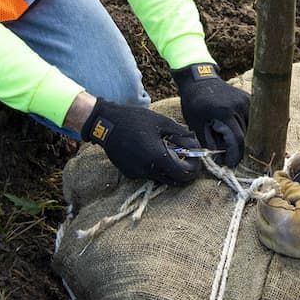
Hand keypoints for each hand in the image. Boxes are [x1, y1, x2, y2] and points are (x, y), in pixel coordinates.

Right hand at [82, 98, 198, 185]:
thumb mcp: (162, 122)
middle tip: (185, 155)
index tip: (194, 155)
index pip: (184, 174)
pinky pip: (149, 174)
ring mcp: (137, 174)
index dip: (193, 167)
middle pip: (175, 180)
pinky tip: (152, 151)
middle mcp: (148, 171)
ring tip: (168, 150)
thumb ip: (181, 133)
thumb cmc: (134, 119)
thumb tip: (195, 140)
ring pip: (162, 178)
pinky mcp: (130, 173)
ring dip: (169, 168)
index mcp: (158, 158)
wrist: (105, 124)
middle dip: (184, 170)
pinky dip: (156, 167)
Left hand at [171, 62, 249, 167]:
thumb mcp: (195, 123)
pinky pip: (254, 118)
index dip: (236, 154)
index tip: (231, 164)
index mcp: (224, 112)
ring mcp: (246, 100)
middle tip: (234, 159)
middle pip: (248, 135)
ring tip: (238, 148)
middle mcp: (239, 106)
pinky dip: (250, 128)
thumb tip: (219, 158)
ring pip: (253, 127)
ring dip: (247, 139)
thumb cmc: (194, 101)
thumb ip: (207, 141)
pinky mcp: (249, 98)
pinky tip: (243, 135)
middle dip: (241, 149)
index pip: (238, 139)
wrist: (199, 78)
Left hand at [256, 174, 299, 259]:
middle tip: (274, 193)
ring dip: (266, 220)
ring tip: (277, 207)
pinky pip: (274, 243)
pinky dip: (273, 231)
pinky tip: (282, 220)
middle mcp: (282, 239)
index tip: (275, 182)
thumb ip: (287, 187)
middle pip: (260, 220)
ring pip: (264, 235)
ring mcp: (288, 249)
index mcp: (284, 222)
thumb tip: (276, 178)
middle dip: (264, 205)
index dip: (268, 190)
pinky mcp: (295, 253)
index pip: (265, 203)